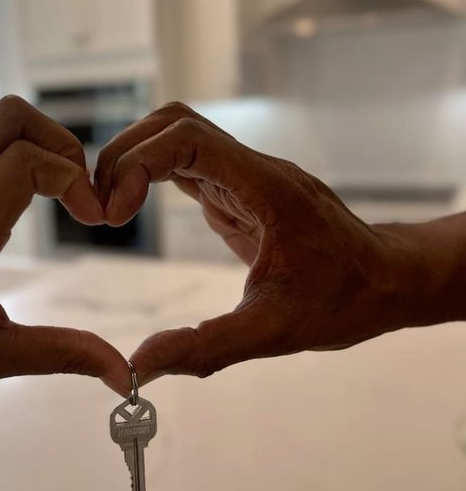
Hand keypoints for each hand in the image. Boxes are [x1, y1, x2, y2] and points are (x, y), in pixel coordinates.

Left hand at [0, 96, 130, 410]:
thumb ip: (62, 354)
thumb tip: (124, 373)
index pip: (25, 161)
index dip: (72, 177)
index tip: (92, 218)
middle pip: (11, 118)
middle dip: (61, 143)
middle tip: (79, 192)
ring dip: (40, 146)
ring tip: (61, 196)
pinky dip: (17, 156)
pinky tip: (29, 203)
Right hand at [94, 103, 422, 382]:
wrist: (389, 281)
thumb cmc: (346, 300)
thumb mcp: (275, 332)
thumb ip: (205, 348)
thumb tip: (139, 366)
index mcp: (265, 187)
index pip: (186, 138)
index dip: (137, 165)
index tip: (115, 214)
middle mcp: (253, 169)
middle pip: (172, 124)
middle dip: (124, 157)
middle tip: (101, 211)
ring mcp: (245, 174)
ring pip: (176, 135)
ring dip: (133, 160)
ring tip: (110, 209)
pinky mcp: (239, 189)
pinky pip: (186, 162)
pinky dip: (149, 174)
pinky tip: (132, 208)